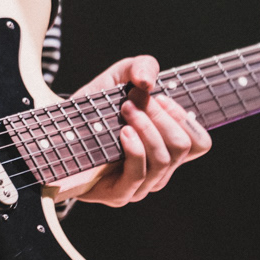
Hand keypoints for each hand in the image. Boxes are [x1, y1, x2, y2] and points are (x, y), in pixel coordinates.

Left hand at [70, 55, 210, 205]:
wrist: (59, 130)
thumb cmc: (95, 107)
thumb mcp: (120, 77)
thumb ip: (141, 66)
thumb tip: (148, 81)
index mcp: (167, 148)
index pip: (200, 143)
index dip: (184, 118)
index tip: (159, 98)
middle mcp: (159, 170)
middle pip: (181, 146)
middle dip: (160, 117)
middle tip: (135, 101)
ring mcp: (141, 185)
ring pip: (162, 158)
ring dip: (145, 127)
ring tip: (125, 110)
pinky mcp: (120, 194)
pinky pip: (139, 174)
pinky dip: (134, 149)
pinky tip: (123, 132)